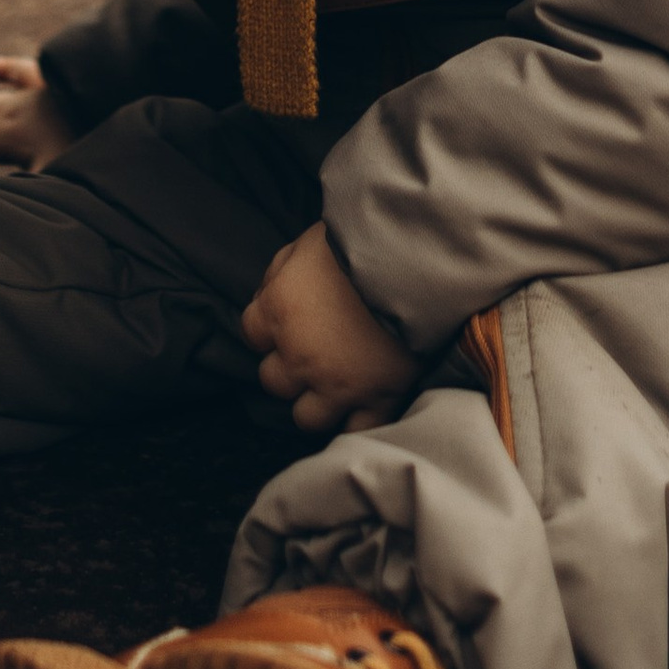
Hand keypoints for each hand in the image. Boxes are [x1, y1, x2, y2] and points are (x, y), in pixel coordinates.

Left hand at [239, 223, 418, 432]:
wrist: (417, 255)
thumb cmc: (362, 238)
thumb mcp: (308, 240)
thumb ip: (282, 269)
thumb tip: (272, 290)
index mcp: (279, 310)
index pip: (251, 332)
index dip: (269, 327)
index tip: (288, 320)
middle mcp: (299, 355)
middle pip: (273, 379)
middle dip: (289, 366)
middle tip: (312, 351)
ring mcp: (336, 384)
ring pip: (305, 417)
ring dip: (315, 401)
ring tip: (334, 383)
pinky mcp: (377, 398)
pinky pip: (356, 430)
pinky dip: (357, 421)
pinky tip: (362, 404)